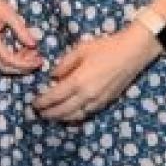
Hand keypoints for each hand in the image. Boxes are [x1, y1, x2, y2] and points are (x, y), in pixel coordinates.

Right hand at [0, 0, 42, 74]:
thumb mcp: (8, 13)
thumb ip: (21, 30)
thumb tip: (34, 44)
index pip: (9, 60)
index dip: (25, 63)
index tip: (39, 61)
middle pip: (4, 67)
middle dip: (23, 66)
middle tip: (38, 61)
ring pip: (1, 63)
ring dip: (18, 61)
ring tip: (33, 53)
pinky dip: (11, 55)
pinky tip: (23, 49)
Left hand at [32, 26, 160, 122]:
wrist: (132, 53)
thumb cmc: (106, 48)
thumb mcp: (81, 50)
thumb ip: (64, 64)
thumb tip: (53, 76)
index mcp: (78, 81)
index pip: (55, 96)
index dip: (43, 102)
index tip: (34, 103)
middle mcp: (87, 95)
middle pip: (63, 110)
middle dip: (49, 113)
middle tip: (39, 113)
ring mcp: (97, 101)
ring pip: (75, 116)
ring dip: (61, 118)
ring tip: (52, 116)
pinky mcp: (106, 102)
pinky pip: (86, 114)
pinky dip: (75, 117)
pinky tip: (70, 114)